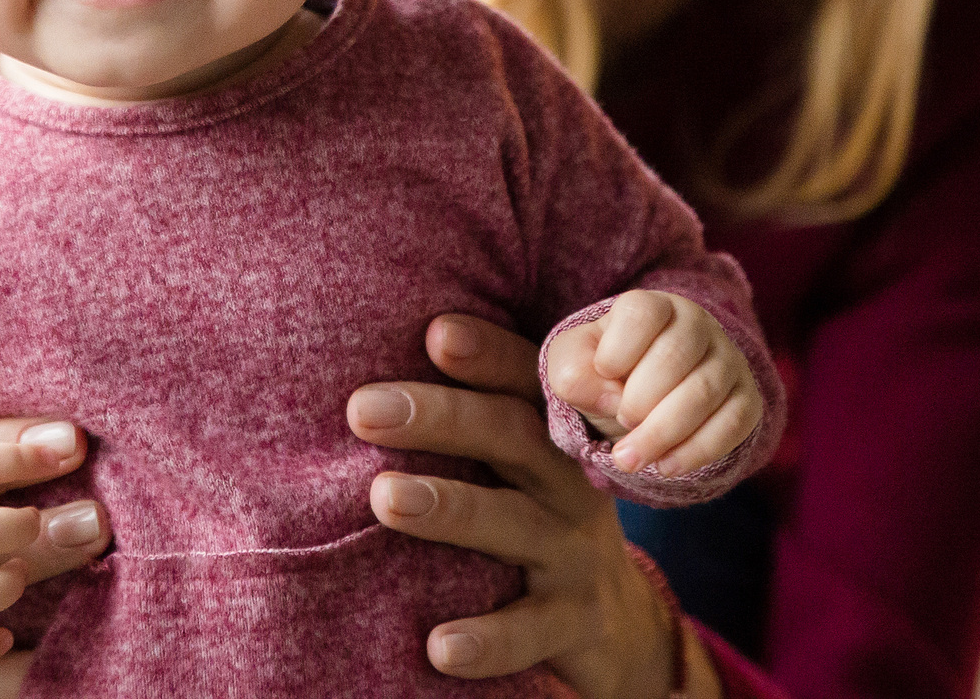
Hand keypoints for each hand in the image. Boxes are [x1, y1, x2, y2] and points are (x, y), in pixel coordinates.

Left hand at [349, 314, 708, 698]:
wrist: (617, 622)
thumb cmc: (534, 514)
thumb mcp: (518, 460)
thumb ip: (469, 415)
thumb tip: (366, 375)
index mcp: (552, 431)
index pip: (524, 379)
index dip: (487, 353)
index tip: (435, 332)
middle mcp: (567, 481)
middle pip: (510, 436)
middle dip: (438, 418)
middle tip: (363, 409)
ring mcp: (573, 552)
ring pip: (512, 524)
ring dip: (448, 508)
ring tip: (385, 498)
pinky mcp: (572, 623)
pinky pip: (529, 631)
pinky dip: (487, 640)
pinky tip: (437, 646)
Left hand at [545, 293, 762, 476]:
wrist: (643, 402)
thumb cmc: (605, 374)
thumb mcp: (573, 366)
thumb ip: (573, 372)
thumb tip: (610, 396)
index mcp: (653, 306)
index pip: (642, 313)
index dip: (618, 349)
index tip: (605, 372)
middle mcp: (697, 325)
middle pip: (674, 356)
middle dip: (639, 401)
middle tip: (621, 422)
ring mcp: (727, 360)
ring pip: (703, 393)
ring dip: (662, 433)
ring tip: (629, 459)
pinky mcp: (747, 399)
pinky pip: (732, 425)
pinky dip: (695, 451)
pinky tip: (664, 466)